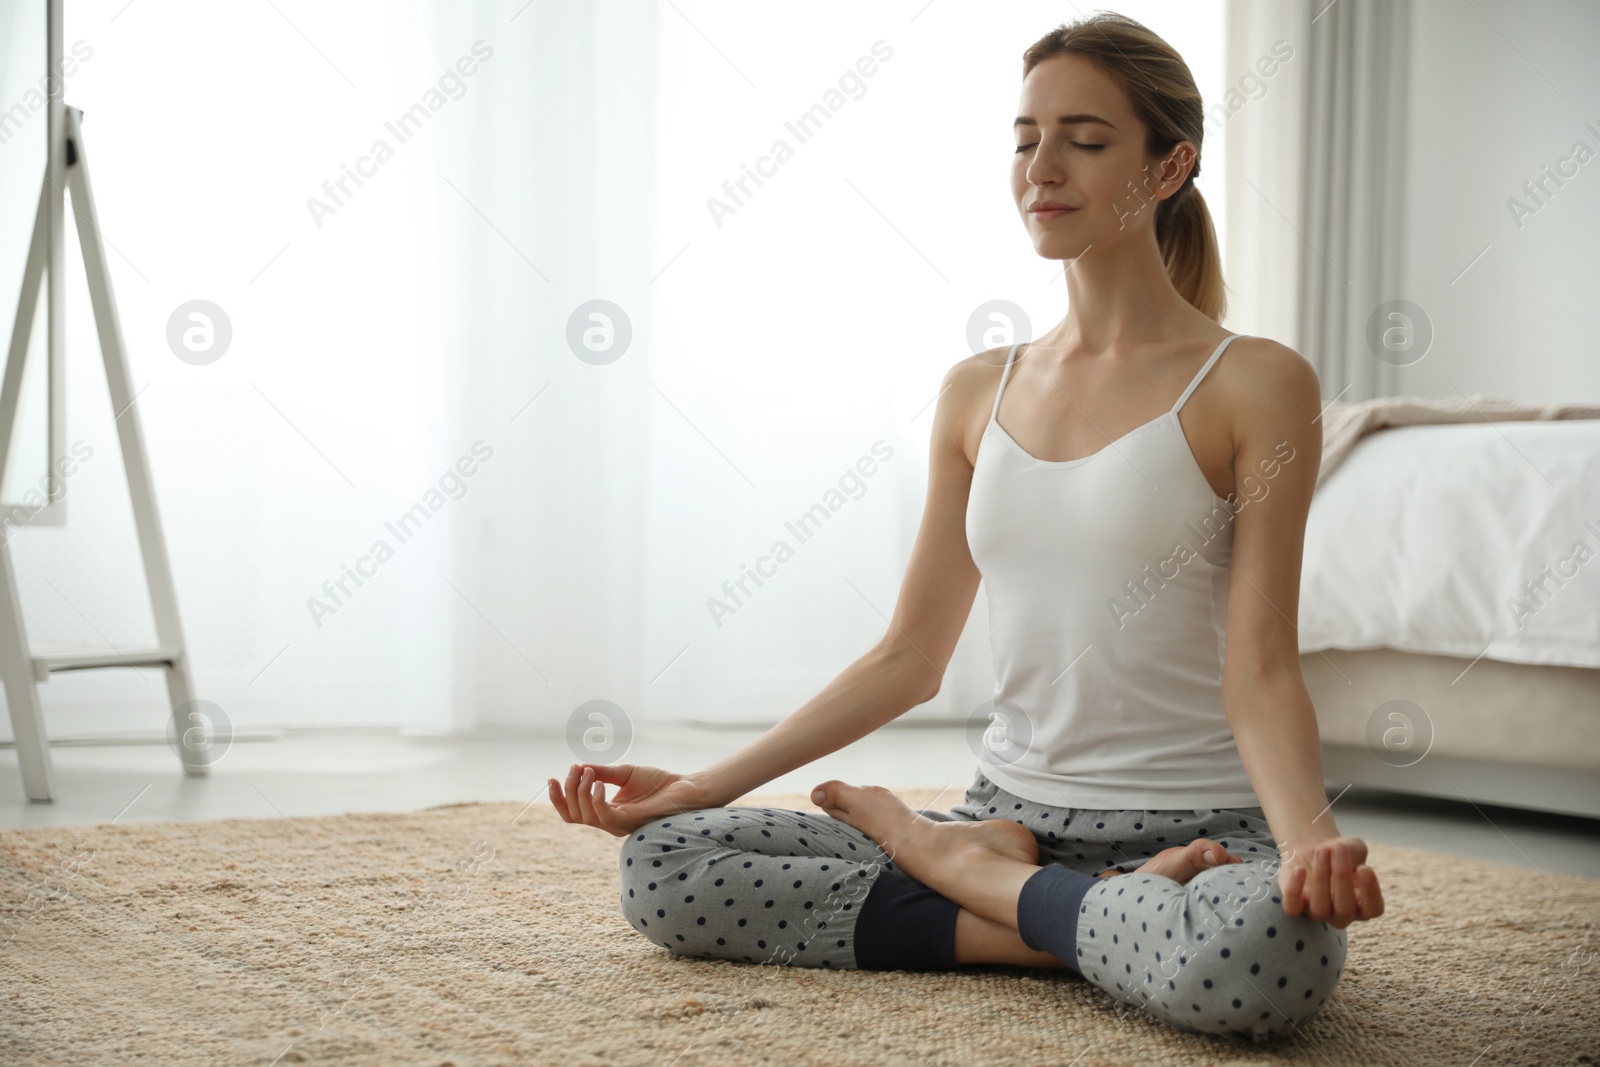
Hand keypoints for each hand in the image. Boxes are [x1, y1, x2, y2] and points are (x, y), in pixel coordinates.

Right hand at [547, 762, 711, 837]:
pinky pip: (604, 815)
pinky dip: (596, 799)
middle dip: (568, 791)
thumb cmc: (658, 782)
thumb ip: (601, 773)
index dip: (558, 799)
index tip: (550, 778)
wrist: (684, 787)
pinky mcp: (630, 822)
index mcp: (606, 812)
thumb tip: (578, 767)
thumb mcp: (623, 773)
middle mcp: (609, 822)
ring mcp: (618, 825)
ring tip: (587, 771)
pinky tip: (598, 783)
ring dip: (580, 792)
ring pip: (586, 816)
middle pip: (574, 815)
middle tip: (574, 768)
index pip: (573, 813)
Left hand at [1277, 836, 1384, 928]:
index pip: (1373, 910)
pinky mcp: (1295, 906)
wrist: (1311, 849)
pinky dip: (1294, 891)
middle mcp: (1342, 915)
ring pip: (1319, 909)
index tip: (1364, 868)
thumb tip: (1342, 853)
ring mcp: (1318, 913)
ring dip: (1321, 878)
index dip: (1370, 892)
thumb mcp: (1353, 847)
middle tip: (1339, 848)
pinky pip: (1292, 908)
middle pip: (1345, 909)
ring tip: (1321, 850)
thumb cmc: (1338, 852)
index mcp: (1363, 905)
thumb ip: (1355, 851)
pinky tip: (1299, 869)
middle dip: (1342, 876)